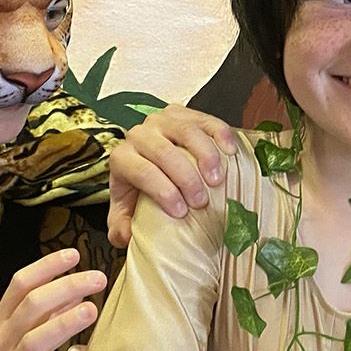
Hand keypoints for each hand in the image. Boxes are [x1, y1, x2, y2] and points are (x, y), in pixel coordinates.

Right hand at [0, 248, 107, 350]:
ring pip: (33, 342)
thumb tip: (76, 292)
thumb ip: (46, 317)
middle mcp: (3, 344)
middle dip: (64, 288)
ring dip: (63, 324)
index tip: (75, 255)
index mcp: (1, 325)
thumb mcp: (20, 343)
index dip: (47, 267)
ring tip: (92, 311)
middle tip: (97, 278)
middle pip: (30, 307)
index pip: (20, 285)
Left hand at [109, 105, 237, 247]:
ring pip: (185, 131)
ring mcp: (163, 120)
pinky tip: (230, 151)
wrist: (146, 159)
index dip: (163, 192)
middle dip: (186, 178)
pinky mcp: (185, 114)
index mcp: (122, 158)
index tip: (182, 212)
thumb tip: (128, 237)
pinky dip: (219, 133)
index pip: (142, 171)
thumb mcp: (125, 211)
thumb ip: (120, 228)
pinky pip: (204, 119)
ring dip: (205, 156)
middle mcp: (139, 134)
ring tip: (217, 180)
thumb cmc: (139, 189)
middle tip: (201, 201)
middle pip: (164, 152)